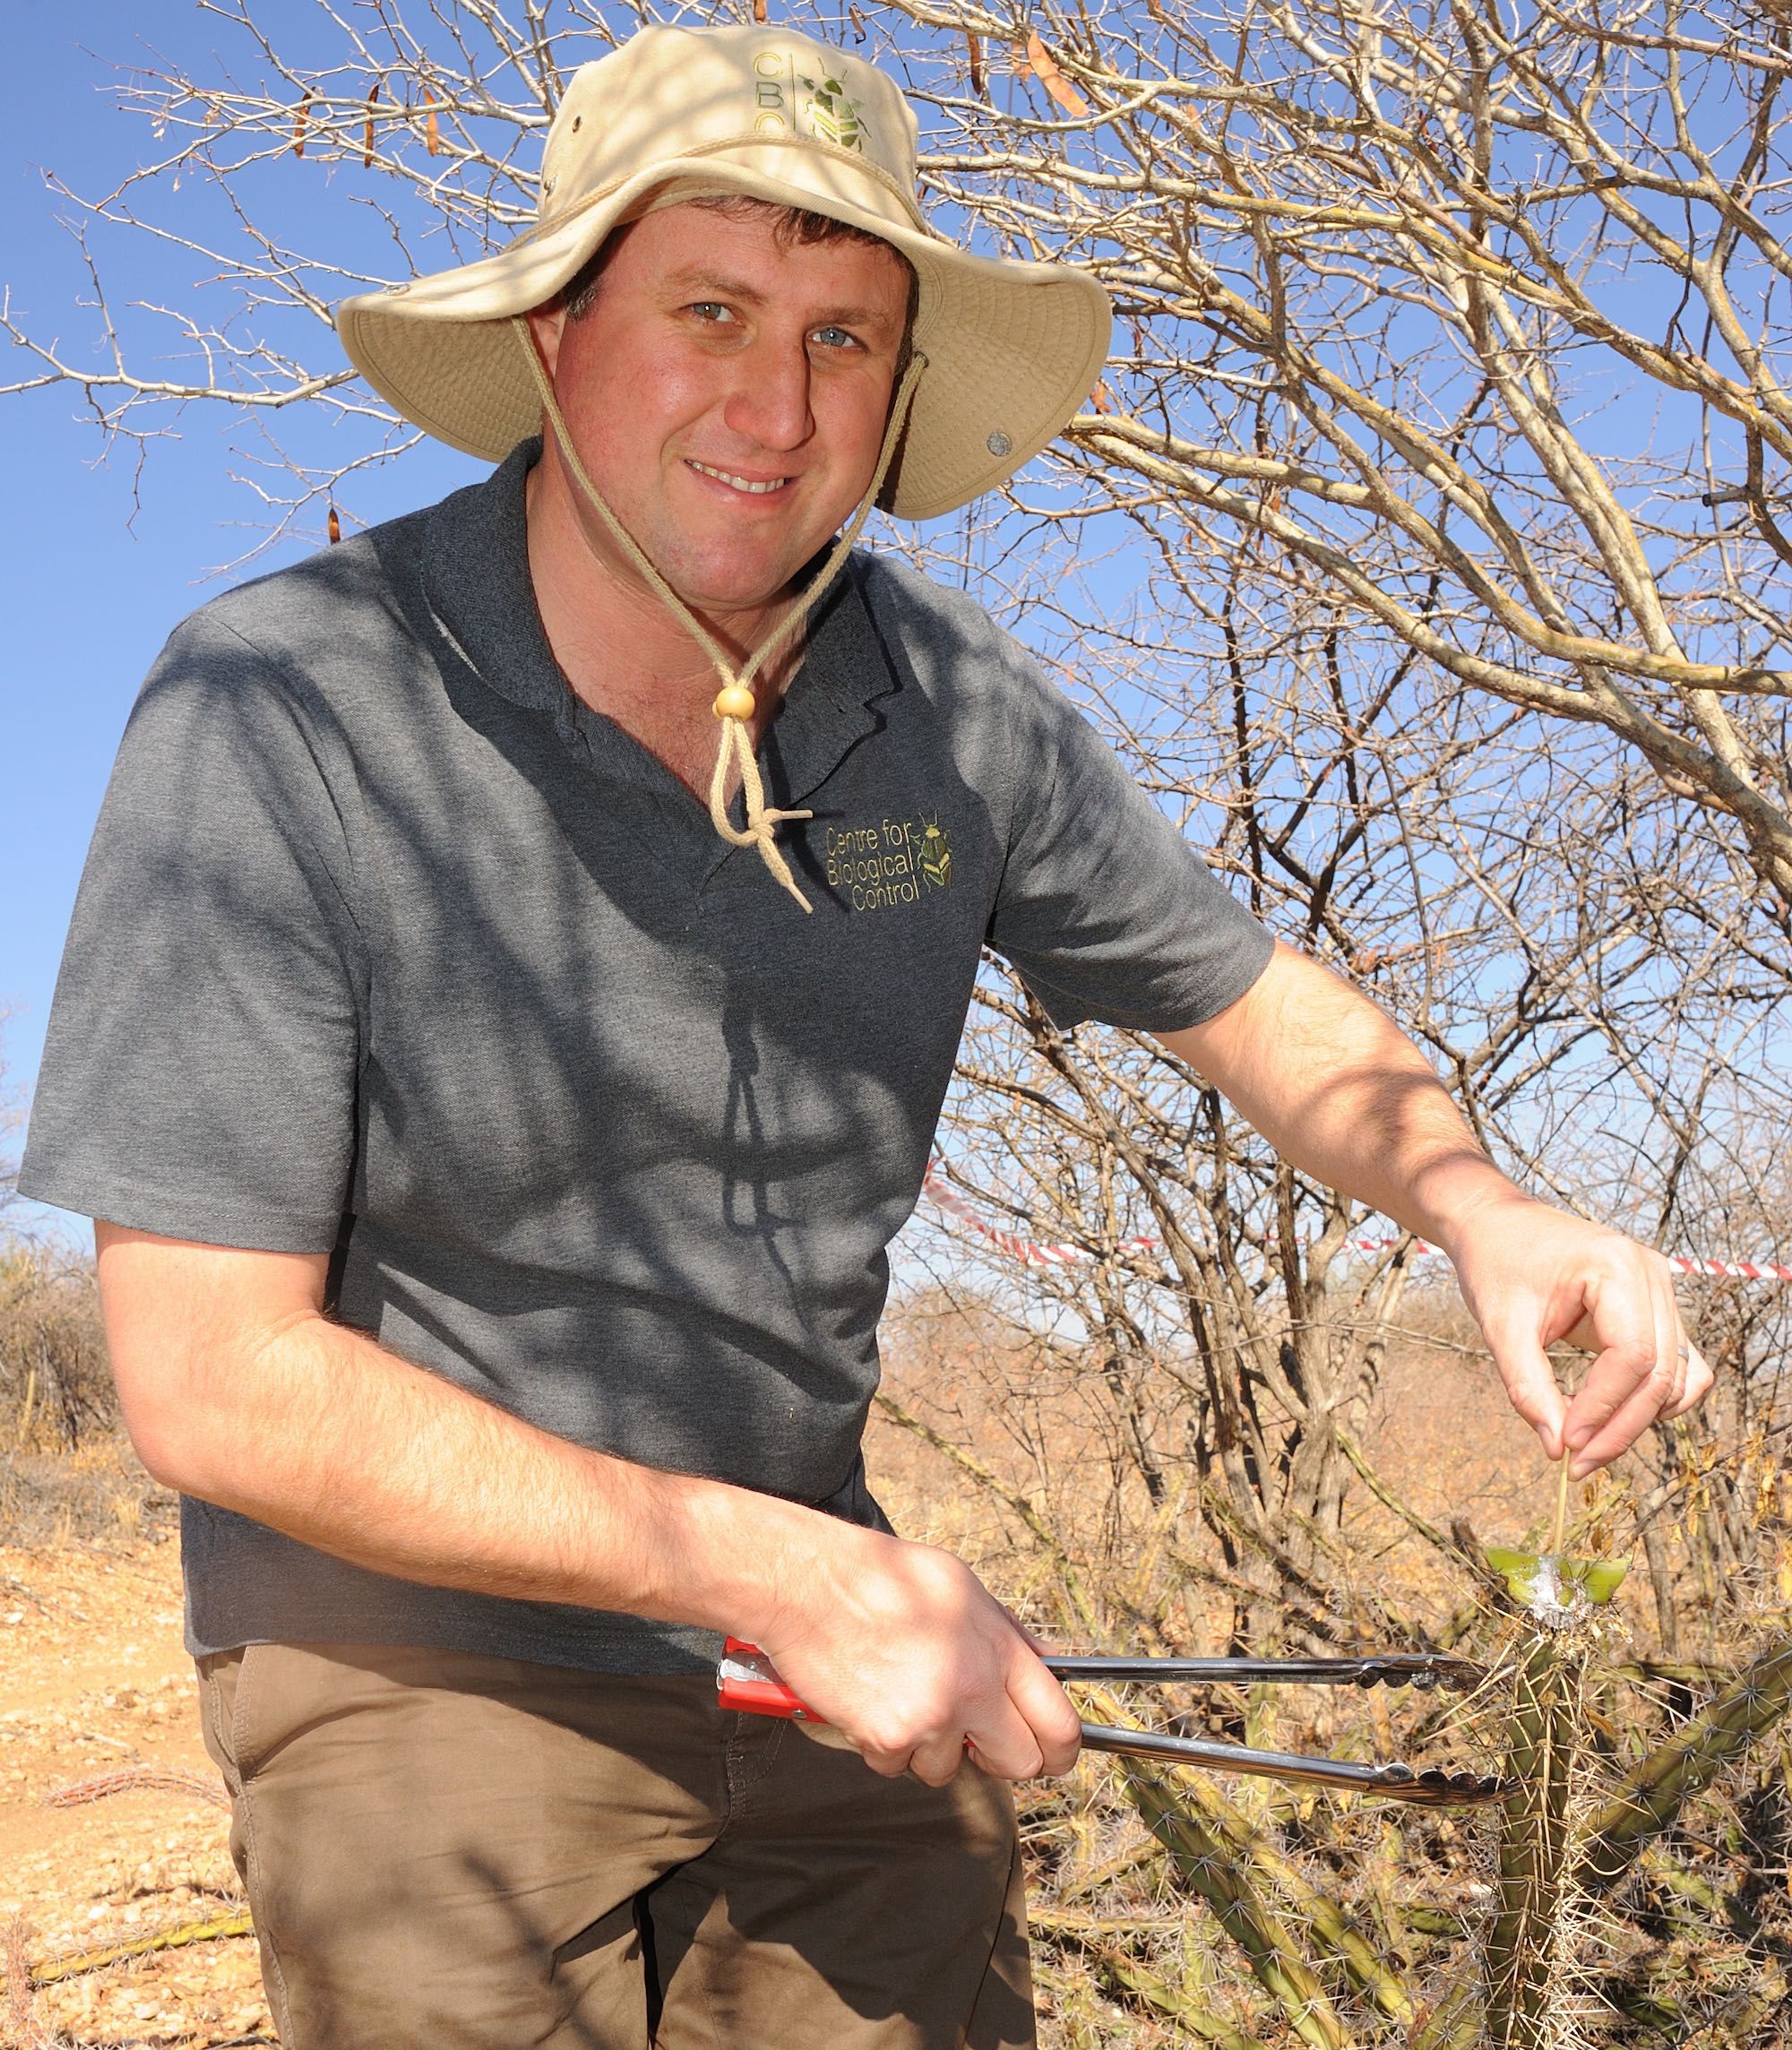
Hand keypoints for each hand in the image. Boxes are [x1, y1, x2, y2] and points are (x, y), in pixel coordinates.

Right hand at [747, 1529, 1081, 1785]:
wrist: (808, 1584)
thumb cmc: (882, 1576)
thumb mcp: (962, 1586)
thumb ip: (1008, 1633)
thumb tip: (1046, 1665)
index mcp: (998, 1649)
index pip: (1060, 1725)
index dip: (1062, 1751)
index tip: (1052, 1757)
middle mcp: (972, 1688)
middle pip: (1019, 1765)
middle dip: (999, 1757)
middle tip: (974, 1735)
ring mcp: (929, 1718)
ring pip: (949, 1769)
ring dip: (930, 1747)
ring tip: (905, 1697)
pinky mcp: (886, 1738)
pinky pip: (897, 1766)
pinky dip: (885, 1744)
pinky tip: (873, 1701)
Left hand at [1443, 1193, 1712, 1476]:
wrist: (1495, 1223)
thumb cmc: (1495, 1262)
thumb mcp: (1500, 1325)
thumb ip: (1528, 1387)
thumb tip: (1556, 1448)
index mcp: (1617, 1265)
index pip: (1633, 1355)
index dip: (1603, 1408)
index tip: (1566, 1445)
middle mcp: (1652, 1274)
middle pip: (1660, 1373)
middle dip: (1620, 1427)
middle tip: (1576, 1465)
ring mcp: (1660, 1290)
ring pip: (1676, 1376)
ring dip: (1637, 1420)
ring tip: (1585, 1444)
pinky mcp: (1656, 1309)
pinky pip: (1677, 1366)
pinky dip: (1650, 1399)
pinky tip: (1605, 1418)